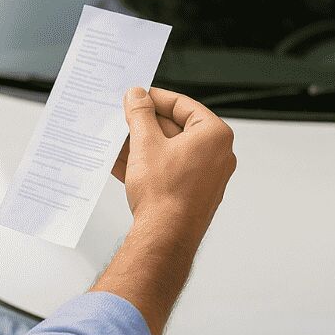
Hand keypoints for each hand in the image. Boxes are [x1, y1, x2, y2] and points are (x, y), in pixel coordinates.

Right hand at [115, 87, 235, 233]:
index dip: (156, 98)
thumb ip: (140, 114)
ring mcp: (206, 177)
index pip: (183, 105)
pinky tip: (122, 162)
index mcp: (214, 136)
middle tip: (123, 117)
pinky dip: (147, 164)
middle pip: (176, 128)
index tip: (137, 96)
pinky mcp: (192, 194)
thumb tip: (137, 95)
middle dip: (145, 124)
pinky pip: (168, 170)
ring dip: (142, 145)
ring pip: (169, 151)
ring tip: (117, 140)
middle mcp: (217, 155)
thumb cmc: (164, 195)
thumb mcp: (146, 143)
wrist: (165, 238)